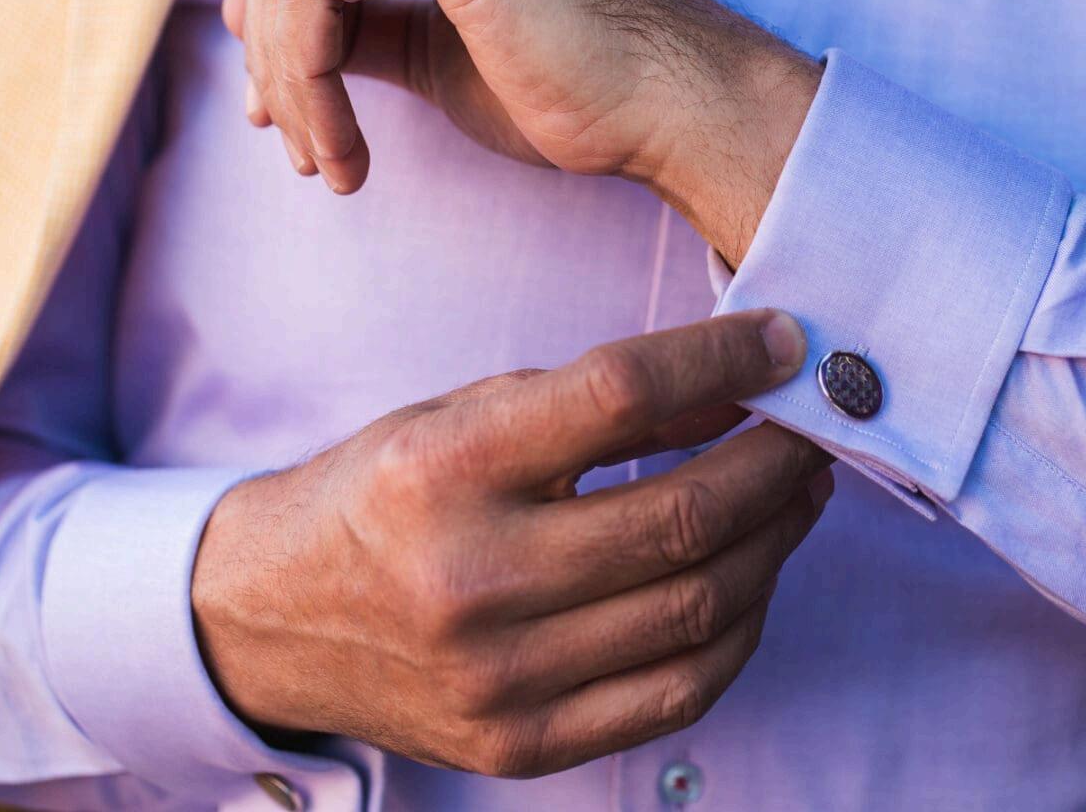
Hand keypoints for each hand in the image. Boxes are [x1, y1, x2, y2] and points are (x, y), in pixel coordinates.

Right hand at [191, 310, 833, 776]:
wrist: (273, 617)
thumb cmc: (382, 495)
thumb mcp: (468, 414)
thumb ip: (597, 400)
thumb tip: (738, 383)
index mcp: (445, 470)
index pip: (620, 395)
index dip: (724, 358)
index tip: (784, 342)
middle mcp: (470, 579)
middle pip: (680, 518)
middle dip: (777, 463)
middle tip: (812, 430)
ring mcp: (498, 678)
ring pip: (698, 609)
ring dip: (775, 542)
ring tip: (795, 495)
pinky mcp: (522, 744)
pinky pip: (679, 693)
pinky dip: (739, 628)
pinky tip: (750, 578)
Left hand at [223, 0, 820, 262]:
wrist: (675, 107)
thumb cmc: (583, 88)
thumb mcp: (439, 47)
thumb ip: (360, 19)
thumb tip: (253, 21)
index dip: (278, 21)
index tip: (281, 114)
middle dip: (276, 55)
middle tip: (303, 151)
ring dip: (293, 81)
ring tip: (331, 162)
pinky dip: (308, 77)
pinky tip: (346, 147)